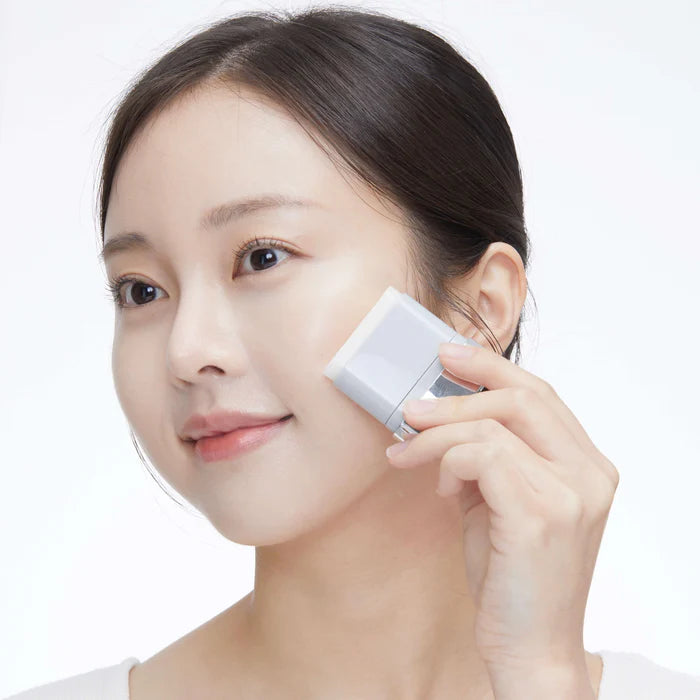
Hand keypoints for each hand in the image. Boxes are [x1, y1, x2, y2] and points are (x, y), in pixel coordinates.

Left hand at [385, 341, 618, 693]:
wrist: (530, 646)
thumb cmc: (513, 574)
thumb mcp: (501, 502)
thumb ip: (488, 457)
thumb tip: (443, 417)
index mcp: (586, 464)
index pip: (540, 394)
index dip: (492, 368)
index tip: (449, 354)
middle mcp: (589, 472)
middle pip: (522, 396)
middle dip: (460, 389)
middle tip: (414, 402)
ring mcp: (572, 492)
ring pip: (492, 425)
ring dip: (437, 433)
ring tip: (406, 451)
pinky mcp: (541, 515)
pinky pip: (481, 457)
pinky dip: (447, 462)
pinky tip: (439, 486)